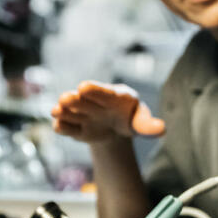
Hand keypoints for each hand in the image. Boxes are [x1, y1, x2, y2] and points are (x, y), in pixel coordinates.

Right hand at [50, 81, 164, 144]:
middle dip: (74, 100)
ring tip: (56, 111)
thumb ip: (148, 125)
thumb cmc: (130, 118)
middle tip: (65, 99)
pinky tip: (58, 126)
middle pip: (83, 100)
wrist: (116, 129)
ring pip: (72, 111)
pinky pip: (68, 127)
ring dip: (64, 111)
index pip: (103, 92)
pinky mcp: (77, 128)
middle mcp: (95, 103)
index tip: (84, 87)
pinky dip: (63, 126)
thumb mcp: (140, 121)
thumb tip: (161, 129)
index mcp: (114, 96)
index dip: (94, 90)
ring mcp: (84, 114)